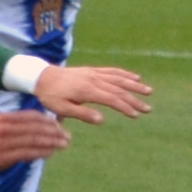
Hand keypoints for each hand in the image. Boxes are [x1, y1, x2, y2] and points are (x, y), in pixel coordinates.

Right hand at [0, 108, 73, 168]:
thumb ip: (19, 125)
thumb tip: (42, 124)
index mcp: (5, 118)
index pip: (32, 116)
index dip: (49, 121)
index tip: (60, 126)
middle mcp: (5, 127)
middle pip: (36, 127)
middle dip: (54, 132)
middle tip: (67, 137)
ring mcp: (4, 142)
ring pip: (34, 140)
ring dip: (52, 142)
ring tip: (64, 145)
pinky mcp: (4, 156)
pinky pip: (28, 153)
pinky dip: (41, 152)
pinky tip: (51, 153)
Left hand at [29, 64, 150, 125]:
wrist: (42, 77)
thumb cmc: (50, 96)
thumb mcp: (62, 109)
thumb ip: (82, 114)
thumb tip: (102, 120)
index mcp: (87, 91)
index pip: (112, 99)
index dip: (125, 107)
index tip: (136, 115)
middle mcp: (94, 80)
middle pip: (119, 90)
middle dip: (135, 99)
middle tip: (148, 109)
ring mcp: (94, 73)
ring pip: (119, 78)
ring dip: (135, 85)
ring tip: (149, 91)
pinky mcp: (92, 70)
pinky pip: (112, 71)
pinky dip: (125, 74)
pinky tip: (135, 77)